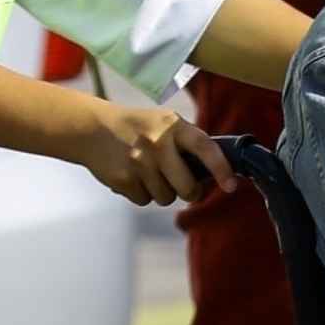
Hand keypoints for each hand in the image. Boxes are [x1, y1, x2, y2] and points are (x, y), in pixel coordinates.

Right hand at [75, 104, 234, 204]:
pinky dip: (141, 193)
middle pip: (186, 187)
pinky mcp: (122, 179)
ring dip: (162, 191)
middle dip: (188, 192)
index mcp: (173, 126)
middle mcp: (157, 143)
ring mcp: (138, 162)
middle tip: (183, 185)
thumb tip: (220, 172)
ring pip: (166, 198)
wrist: (93, 129)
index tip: (231, 186)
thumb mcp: (165, 123)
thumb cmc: (140, 128)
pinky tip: (132, 175)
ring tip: (148, 171)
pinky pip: (144, 200)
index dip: (221, 168)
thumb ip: (190, 143)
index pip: (205, 148)